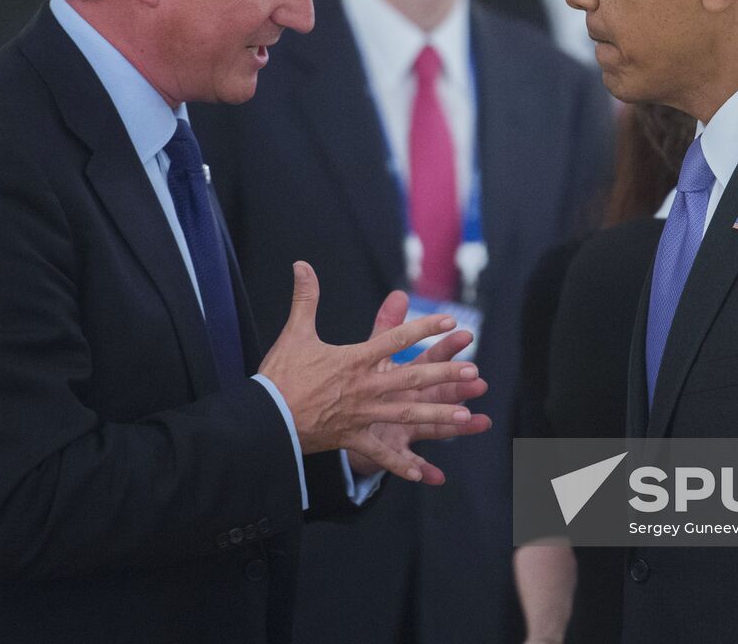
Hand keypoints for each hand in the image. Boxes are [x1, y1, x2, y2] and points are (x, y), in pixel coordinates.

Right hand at [258, 263, 482, 482]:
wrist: (264, 417)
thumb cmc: (280, 373)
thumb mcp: (296, 332)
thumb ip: (306, 298)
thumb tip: (301, 264)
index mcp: (354, 359)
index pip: (395, 339)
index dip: (424, 328)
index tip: (450, 321)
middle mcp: (364, 387)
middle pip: (411, 379)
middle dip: (444, 376)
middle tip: (473, 372)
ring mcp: (360, 415)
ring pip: (405, 415)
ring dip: (436, 416)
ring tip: (464, 417)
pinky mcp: (351, 438)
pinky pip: (379, 453)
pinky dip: (400, 464)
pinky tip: (423, 473)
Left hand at [346, 289, 492, 483]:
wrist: (344, 420)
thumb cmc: (363, 384)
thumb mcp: (373, 354)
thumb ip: (386, 326)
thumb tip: (399, 293)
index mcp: (406, 377)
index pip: (429, 359)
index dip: (446, 347)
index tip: (465, 334)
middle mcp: (412, 401)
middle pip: (438, 391)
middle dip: (458, 386)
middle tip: (479, 380)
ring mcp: (407, 427)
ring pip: (436, 425)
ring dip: (456, 425)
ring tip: (481, 422)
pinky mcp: (396, 449)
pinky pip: (409, 461)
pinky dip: (423, 470)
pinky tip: (436, 477)